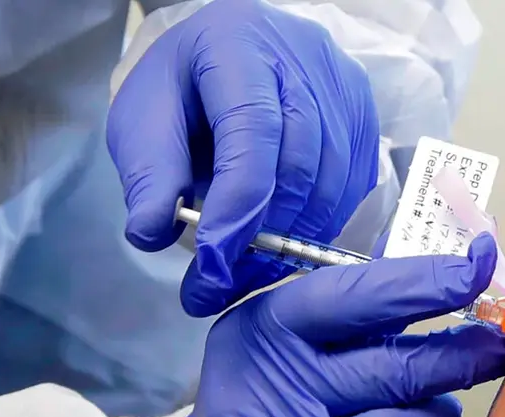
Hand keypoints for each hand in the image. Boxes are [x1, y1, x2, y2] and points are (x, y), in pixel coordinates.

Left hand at [107, 0, 378, 316]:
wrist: (220, 65)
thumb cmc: (178, 91)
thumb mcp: (141, 121)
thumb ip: (148, 174)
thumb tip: (151, 233)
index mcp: (237, 42)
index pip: (251, 129)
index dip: (237, 203)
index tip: (211, 263)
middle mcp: (303, 55)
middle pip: (299, 162)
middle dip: (261, 238)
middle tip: (218, 287)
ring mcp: (342, 85)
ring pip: (331, 183)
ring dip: (290, 243)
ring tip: (243, 276)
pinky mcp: (362, 116)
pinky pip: (350, 188)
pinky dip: (317, 228)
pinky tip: (280, 248)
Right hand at [176, 234, 504, 416]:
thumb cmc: (263, 406)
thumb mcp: (279, 343)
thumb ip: (351, 318)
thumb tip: (454, 287)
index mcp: (266, 332)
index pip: (360, 298)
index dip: (427, 283)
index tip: (476, 268)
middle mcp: (278, 391)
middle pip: (403, 368)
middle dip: (465, 356)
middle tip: (499, 347)